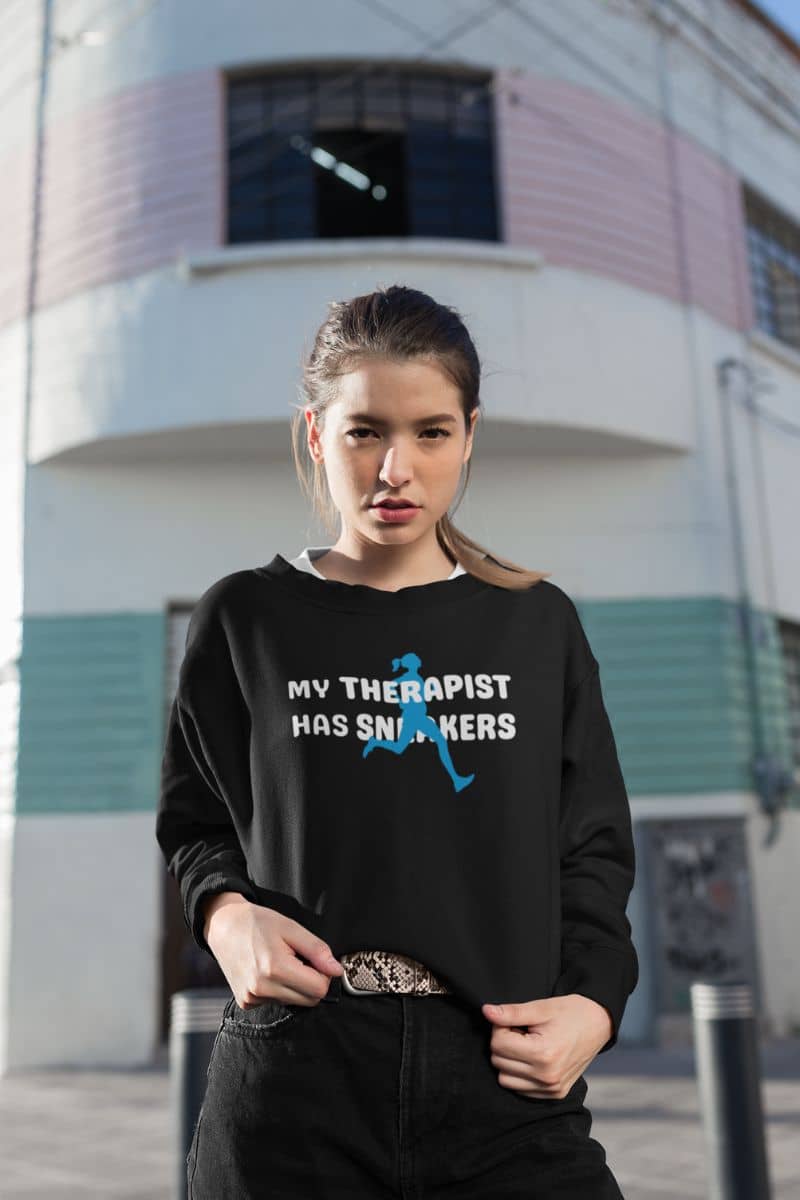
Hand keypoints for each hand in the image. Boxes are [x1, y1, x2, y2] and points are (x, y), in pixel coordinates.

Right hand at [202, 892, 343, 1008]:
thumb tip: (337, 970)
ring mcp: (251, 998)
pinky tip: (266, 971)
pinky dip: (278, 989)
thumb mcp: (291, 928)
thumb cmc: (258, 922)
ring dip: (294, 986)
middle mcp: (262, 988)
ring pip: (292, 1002)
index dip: (323, 974)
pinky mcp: (245, 1003)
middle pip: (308, 1001)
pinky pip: (275, 1002)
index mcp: (275, 968)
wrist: (223, 925)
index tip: (314, 959)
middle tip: (298, 959)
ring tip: (279, 962)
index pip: (319, 989)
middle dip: (311, 982)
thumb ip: (317, 950)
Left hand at [480, 994, 612, 1098]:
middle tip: (520, 1031)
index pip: (498, 1044)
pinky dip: (519, 1074)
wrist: (598, 1024)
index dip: (500, 1027)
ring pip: (505, 1079)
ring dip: (509, 1060)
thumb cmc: (570, 1012)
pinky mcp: (555, 1094)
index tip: (513, 1021)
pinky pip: (520, 1089)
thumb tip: (486, 1011)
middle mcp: (547, 1077)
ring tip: (526, 1044)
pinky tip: (532, 1058)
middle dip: (504, 1043)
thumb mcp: (540, 1008)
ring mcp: (551, 1089)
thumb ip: (511, 1012)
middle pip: (499, 1062)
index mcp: (543, 1054)